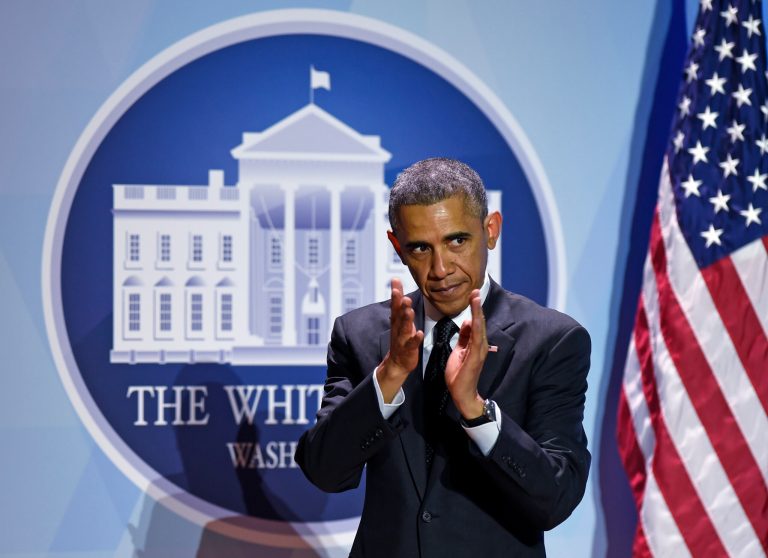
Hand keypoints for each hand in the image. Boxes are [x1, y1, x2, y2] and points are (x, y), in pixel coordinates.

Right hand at [377, 278, 423, 402]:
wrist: (397, 363)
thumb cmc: (401, 337)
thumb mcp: (399, 318)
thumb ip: (398, 301)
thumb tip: (396, 282)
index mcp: (396, 321)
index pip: (395, 305)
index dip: (395, 294)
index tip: (395, 282)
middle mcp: (397, 328)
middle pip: (398, 315)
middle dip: (400, 305)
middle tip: (403, 295)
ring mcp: (402, 339)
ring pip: (404, 328)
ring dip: (406, 320)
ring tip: (409, 311)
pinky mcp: (408, 349)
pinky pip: (412, 344)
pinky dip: (415, 339)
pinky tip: (419, 333)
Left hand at [444, 289, 487, 418]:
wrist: (461, 393)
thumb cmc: (460, 373)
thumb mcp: (459, 350)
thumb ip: (464, 336)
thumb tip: (466, 321)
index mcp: (475, 342)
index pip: (475, 322)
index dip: (474, 308)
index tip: (472, 294)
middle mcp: (480, 345)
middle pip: (479, 322)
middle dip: (477, 306)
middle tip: (475, 291)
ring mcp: (480, 351)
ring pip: (479, 328)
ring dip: (477, 313)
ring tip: (475, 299)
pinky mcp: (476, 357)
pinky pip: (476, 340)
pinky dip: (476, 329)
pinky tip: (474, 319)